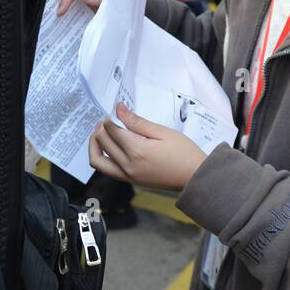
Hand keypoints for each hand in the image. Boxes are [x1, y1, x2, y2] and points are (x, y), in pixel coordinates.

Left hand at [89, 103, 207, 191]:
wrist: (195, 177)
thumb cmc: (184, 153)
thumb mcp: (162, 132)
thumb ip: (137, 121)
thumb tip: (118, 109)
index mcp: (137, 151)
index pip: (112, 130)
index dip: (111, 117)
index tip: (117, 110)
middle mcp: (128, 165)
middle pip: (102, 142)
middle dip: (101, 127)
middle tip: (109, 119)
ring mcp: (127, 176)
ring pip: (97, 161)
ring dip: (94, 145)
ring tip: (101, 133)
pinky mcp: (130, 181)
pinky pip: (107, 170)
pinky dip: (102, 157)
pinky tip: (110, 147)